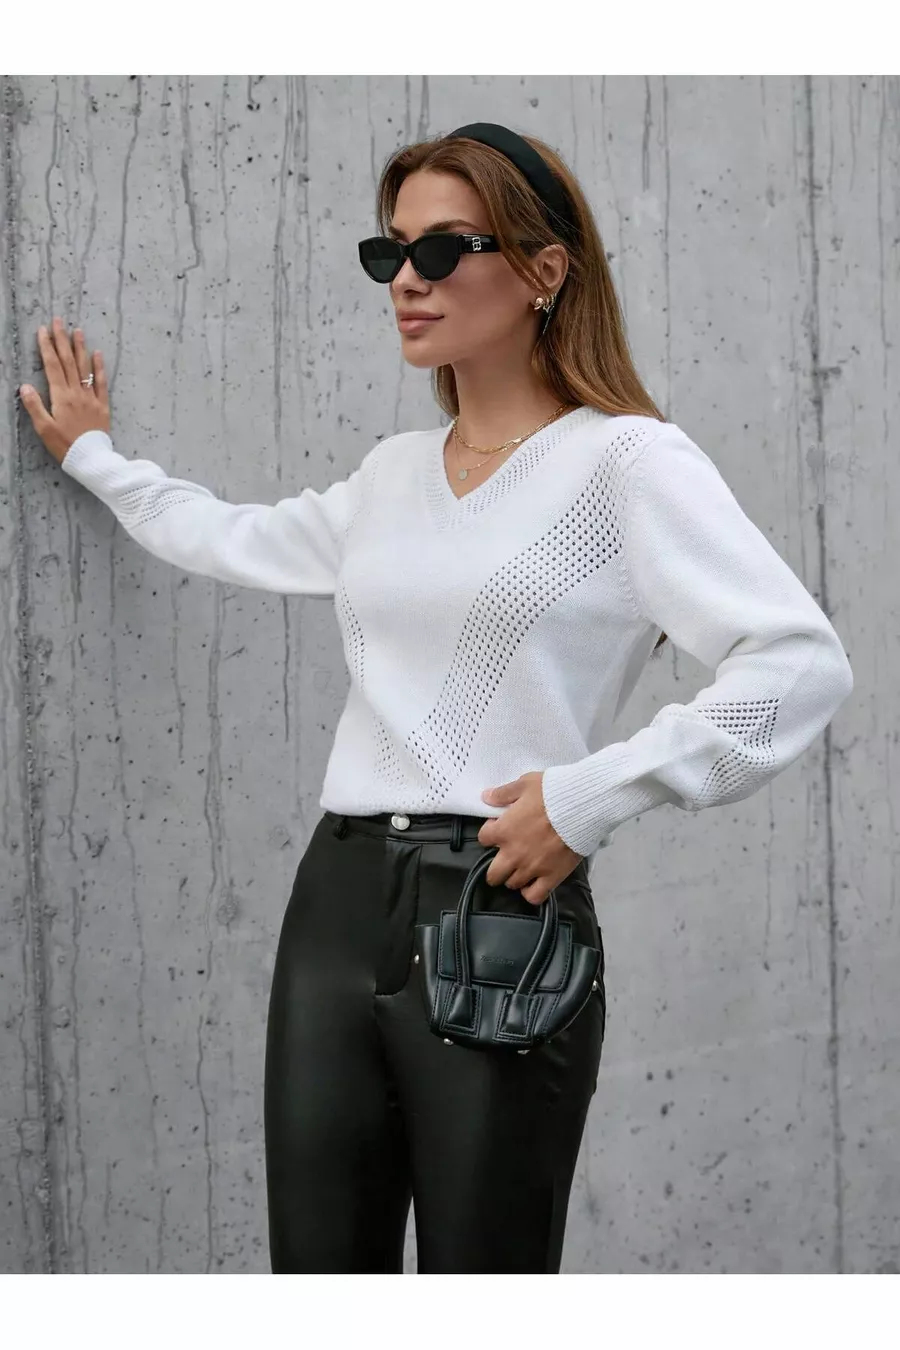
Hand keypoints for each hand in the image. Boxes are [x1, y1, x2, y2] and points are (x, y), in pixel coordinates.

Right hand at [18, 317, 109, 464]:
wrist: (92, 460)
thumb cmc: (65, 446)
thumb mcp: (44, 429)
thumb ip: (34, 406)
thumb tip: (24, 386)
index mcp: (61, 397)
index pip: (52, 366)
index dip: (47, 347)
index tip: (43, 330)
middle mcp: (76, 393)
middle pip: (68, 361)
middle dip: (61, 340)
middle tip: (59, 321)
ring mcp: (91, 398)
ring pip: (84, 368)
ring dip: (80, 348)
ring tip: (77, 330)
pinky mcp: (102, 406)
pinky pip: (101, 382)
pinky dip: (99, 367)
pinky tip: (98, 354)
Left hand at [477, 770, 583, 905]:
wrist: (583, 806)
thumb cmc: (553, 793)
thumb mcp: (525, 784)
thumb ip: (503, 793)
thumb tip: (486, 797)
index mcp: (504, 830)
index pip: (483, 838)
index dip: (490, 832)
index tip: (500, 827)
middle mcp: (514, 854)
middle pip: (493, 874)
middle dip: (497, 866)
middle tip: (506, 857)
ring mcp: (532, 868)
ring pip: (512, 884)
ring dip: (514, 876)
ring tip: (522, 867)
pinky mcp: (552, 877)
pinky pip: (534, 896)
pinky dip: (530, 892)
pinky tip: (533, 883)